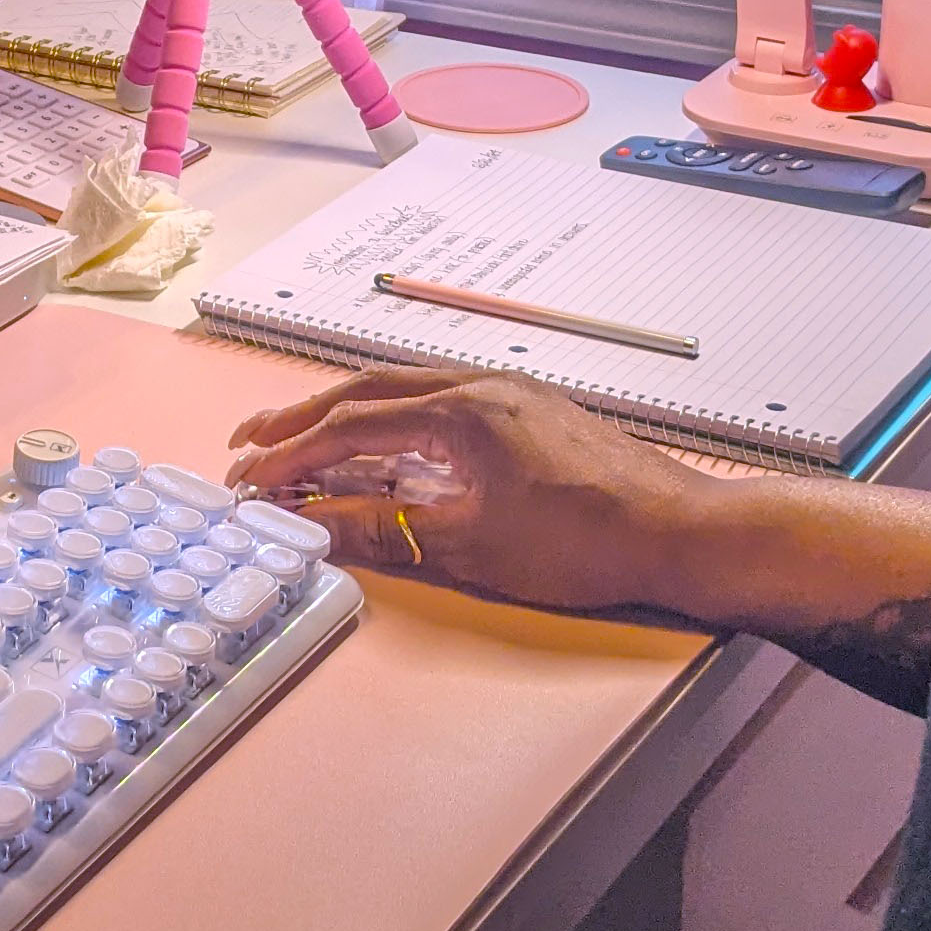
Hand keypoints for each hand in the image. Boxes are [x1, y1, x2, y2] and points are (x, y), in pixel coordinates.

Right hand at [228, 369, 747, 615]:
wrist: (683, 532)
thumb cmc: (585, 543)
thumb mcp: (474, 546)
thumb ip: (390, 529)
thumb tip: (319, 525)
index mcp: (460, 411)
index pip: (352, 427)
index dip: (292, 456)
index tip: (247, 481)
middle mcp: (478, 384)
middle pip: (367, 390)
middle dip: (301, 419)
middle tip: (247, 444)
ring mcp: (506, 392)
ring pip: (402, 388)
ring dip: (344, 413)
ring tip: (298, 439)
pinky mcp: (527, 409)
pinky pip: (437, 399)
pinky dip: (391, 418)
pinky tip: (381, 444)